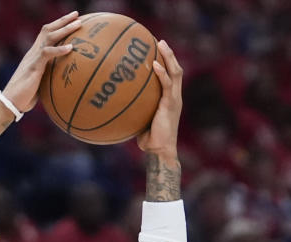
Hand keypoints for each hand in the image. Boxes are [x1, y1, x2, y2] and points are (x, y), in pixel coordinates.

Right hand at [1, 11, 81, 111]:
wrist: (10, 102)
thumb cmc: (25, 97)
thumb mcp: (39, 84)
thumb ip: (49, 77)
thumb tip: (63, 81)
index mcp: (34, 55)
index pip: (46, 34)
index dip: (58, 25)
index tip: (71, 20)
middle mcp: (33, 53)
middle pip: (48, 30)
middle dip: (63, 20)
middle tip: (77, 14)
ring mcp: (33, 58)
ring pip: (49, 37)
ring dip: (64, 29)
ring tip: (78, 24)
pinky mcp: (34, 67)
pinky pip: (47, 53)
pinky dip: (59, 49)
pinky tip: (71, 48)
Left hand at [137, 40, 182, 155]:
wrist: (159, 150)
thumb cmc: (148, 139)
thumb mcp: (139, 120)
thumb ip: (133, 109)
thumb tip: (115, 103)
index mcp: (170, 99)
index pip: (171, 76)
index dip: (167, 63)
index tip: (158, 50)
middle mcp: (174, 96)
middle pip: (176, 70)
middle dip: (169, 55)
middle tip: (160, 41)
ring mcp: (174, 100)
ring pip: (175, 73)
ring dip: (169, 57)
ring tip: (161, 45)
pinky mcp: (170, 104)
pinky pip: (167, 85)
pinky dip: (162, 74)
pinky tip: (154, 65)